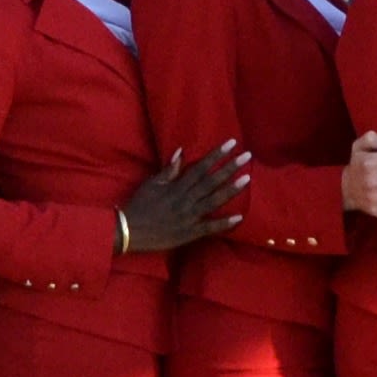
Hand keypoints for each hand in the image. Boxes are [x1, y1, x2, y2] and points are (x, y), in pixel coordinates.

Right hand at [118, 144, 250, 253]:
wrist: (129, 230)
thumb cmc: (140, 205)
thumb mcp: (152, 184)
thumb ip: (169, 170)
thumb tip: (181, 152)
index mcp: (177, 186)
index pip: (200, 167)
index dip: (216, 155)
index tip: (231, 144)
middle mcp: (186, 199)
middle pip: (211, 181)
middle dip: (229, 168)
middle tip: (247, 156)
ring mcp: (189, 216)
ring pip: (213, 201)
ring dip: (231, 190)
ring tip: (247, 179)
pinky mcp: (189, 233)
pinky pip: (209, 227)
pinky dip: (224, 223)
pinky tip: (239, 217)